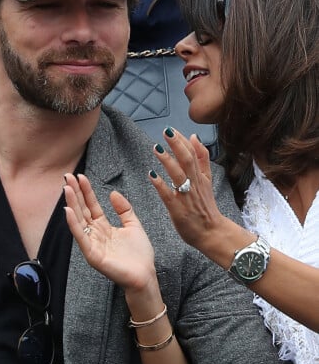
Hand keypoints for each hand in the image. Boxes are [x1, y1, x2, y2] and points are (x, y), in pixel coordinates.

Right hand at [63, 173, 155, 291]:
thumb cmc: (139, 255)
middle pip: (82, 209)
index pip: (91, 205)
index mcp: (103, 227)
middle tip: (68, 176)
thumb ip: (123, 209)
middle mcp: (95, 234)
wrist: (145, 276)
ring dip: (71, 204)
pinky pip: (80, 237)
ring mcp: (92, 244)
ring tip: (67, 188)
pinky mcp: (92, 254)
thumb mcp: (133, 225)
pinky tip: (68, 211)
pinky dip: (73, 224)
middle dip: (75, 193)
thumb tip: (112, 193)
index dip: (86, 191)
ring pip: (79, 220)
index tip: (80, 176)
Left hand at [148, 127, 225, 249]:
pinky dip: (160, 184)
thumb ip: (202, 159)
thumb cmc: (205, 207)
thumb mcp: (207, 180)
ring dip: (167, 161)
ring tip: (156, 148)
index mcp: (201, 177)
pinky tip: (151, 175)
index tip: (172, 129)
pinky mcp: (178, 209)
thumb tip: (194, 137)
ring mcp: (187, 197)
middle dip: (177, 145)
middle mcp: (195, 184)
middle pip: (187, 161)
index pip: (194, 154)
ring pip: (179, 175)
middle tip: (166, 132)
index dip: (183, 141)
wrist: (212, 233)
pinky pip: (169, 195)